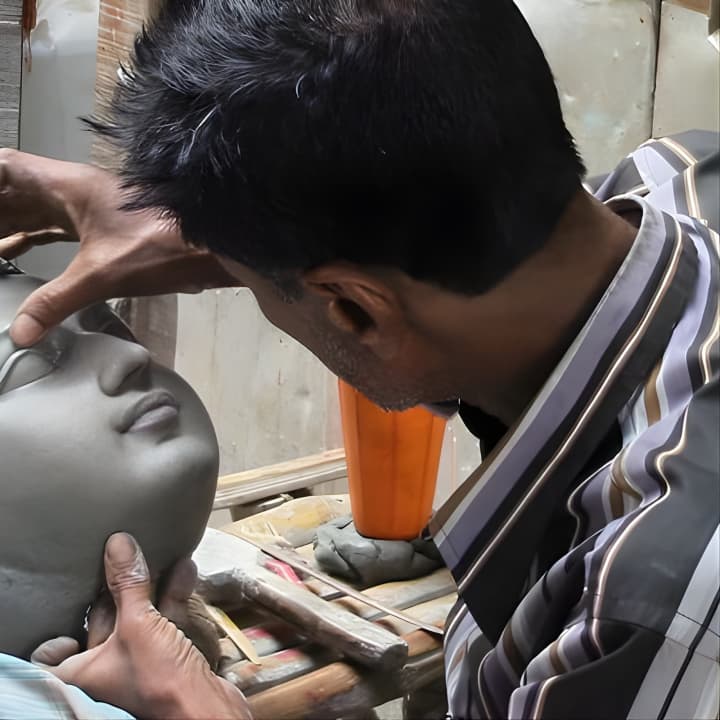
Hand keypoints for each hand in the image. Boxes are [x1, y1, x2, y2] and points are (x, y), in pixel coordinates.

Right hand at [0, 149, 236, 346]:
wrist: (213, 246)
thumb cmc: (161, 248)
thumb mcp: (103, 275)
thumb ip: (57, 302)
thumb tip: (20, 333)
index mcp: (66, 186)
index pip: (4, 168)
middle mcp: (73, 190)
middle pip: (13, 191)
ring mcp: (89, 207)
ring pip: (33, 210)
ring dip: (5, 225)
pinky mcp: (103, 227)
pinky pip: (54, 227)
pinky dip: (30, 238)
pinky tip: (15, 253)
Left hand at [31, 533, 251, 719]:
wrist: (205, 708)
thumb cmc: (158, 678)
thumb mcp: (139, 623)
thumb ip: (128, 583)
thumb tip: (117, 543)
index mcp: (82, 673)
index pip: (53, 657)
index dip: (59, 635)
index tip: (71, 609)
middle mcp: (105, 672)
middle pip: (101, 625)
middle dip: (117, 590)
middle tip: (122, 560)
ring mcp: (137, 665)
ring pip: (138, 619)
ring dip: (152, 588)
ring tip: (160, 556)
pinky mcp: (166, 660)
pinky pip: (163, 623)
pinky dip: (173, 598)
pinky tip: (186, 571)